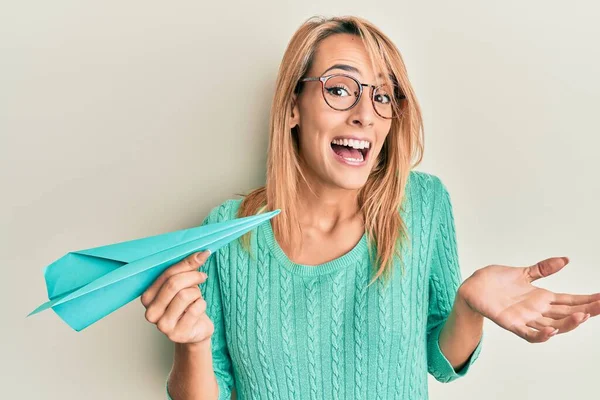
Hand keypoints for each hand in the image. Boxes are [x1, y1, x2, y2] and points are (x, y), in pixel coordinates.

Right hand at [141, 250, 213, 345]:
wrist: (195, 331)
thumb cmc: (187, 305)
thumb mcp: (185, 284)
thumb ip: (188, 268)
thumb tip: (202, 253)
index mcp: (147, 297)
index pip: (165, 274)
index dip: (186, 263)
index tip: (202, 256)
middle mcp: (151, 313)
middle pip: (173, 284)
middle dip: (192, 276)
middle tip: (202, 276)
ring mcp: (162, 326)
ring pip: (185, 295)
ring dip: (197, 293)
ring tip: (196, 298)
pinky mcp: (177, 334)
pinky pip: (195, 309)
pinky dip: (202, 304)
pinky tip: (199, 309)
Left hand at [459, 256, 599, 342]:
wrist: (472, 287)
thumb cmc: (494, 281)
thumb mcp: (523, 272)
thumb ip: (543, 269)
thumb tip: (566, 260)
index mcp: (541, 298)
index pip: (570, 300)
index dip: (586, 300)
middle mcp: (536, 310)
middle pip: (566, 314)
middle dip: (585, 311)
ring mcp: (524, 318)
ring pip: (552, 325)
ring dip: (568, 323)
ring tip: (583, 316)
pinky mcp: (510, 323)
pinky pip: (528, 334)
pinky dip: (540, 334)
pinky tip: (552, 330)